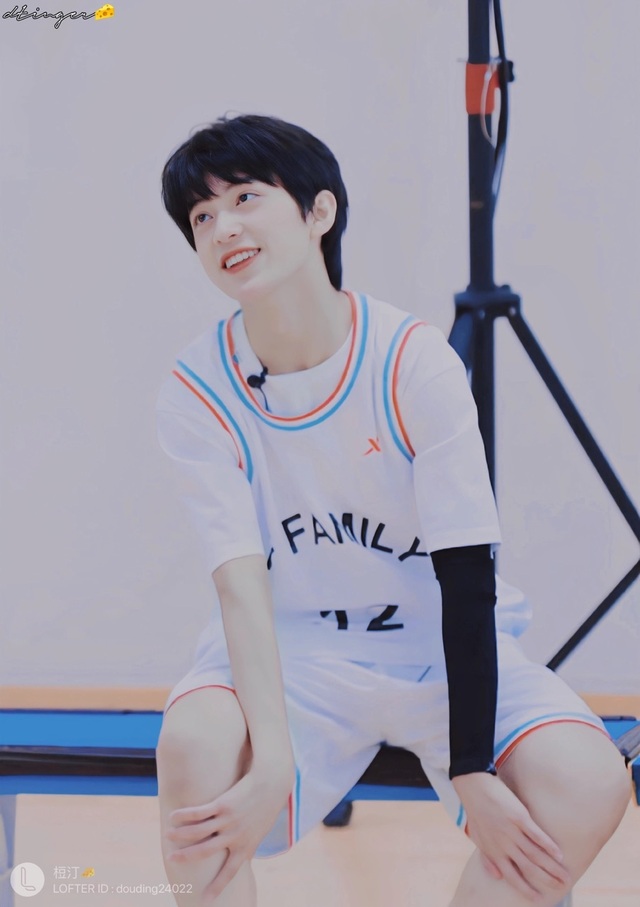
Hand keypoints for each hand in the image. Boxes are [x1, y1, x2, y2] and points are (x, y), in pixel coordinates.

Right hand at [166, 765, 292, 898]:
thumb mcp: (260, 830)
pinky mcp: (223, 805)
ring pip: (198, 831)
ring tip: (168, 835)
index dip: (216, 887)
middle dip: (186, 857)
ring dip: (181, 834)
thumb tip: (242, 855)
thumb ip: (248, 842)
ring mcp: (228, 821)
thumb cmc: (266, 805)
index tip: (205, 901)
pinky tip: (173, 816)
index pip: (229, 872)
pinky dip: (184, 815)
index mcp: (245, 847)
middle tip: (170, 859)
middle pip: (205, 851)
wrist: (272, 783)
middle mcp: (235, 836)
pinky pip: (199, 812)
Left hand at [452, 772, 569, 901]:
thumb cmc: (476, 811)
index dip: (526, 890)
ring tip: (566, 876)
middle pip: (529, 868)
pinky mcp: (519, 817)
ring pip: (536, 854)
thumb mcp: (477, 838)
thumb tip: (498, 877)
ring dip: (552, 867)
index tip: (539, 899)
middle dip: (547, 880)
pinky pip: (537, 835)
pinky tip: (559, 854)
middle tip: (562, 887)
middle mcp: (504, 845)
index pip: (513, 877)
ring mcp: (512, 831)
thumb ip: (487, 858)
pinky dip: (549, 846)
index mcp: (494, 852)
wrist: (473, 786)